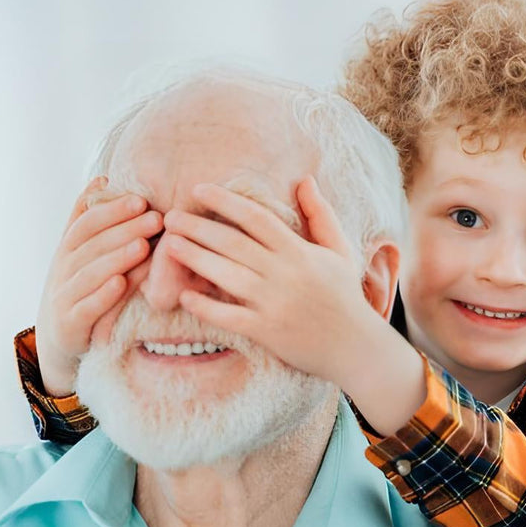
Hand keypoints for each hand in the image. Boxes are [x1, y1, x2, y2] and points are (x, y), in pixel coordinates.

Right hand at [36, 177, 162, 395]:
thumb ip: (89, 218)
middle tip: (155, 218)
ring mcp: (64, 297)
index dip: (112, 210)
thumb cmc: (79, 288)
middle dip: (124, 229)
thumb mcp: (80, 252)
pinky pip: (86, 308)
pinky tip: (121, 284)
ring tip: (143, 247)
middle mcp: (63, 269)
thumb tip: (102, 177)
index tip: (141, 200)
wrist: (59, 337)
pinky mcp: (70, 325)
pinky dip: (103, 296)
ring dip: (117, 259)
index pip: (87, 223)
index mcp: (68, 248)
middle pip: (92, 245)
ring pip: (89, 274)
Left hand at [159, 177, 380, 384]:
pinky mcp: (266, 331)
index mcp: (299, 251)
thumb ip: (320, 215)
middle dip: (197, 227)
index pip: (255, 217)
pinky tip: (184, 296)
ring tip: (169, 246)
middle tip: (170, 217)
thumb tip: (305, 180)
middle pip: (233, 243)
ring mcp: (273, 303)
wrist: (356, 347)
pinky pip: (229, 316)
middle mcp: (284, 274)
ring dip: (194, 258)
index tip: (198, 190)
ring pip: (226, 275)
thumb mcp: (339, 250)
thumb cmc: (345, 296)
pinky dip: (205, 307)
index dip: (225, 201)